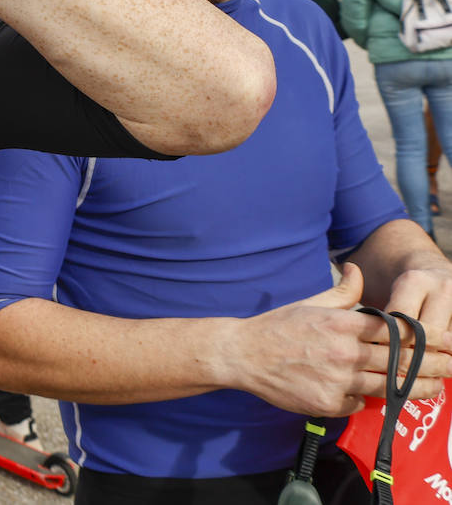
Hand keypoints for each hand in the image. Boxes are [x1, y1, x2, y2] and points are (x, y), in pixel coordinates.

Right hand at [225, 264, 450, 415]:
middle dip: (433, 365)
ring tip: (438, 388)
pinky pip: (359, 404)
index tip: (446, 340)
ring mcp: (336, 381)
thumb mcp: (310, 302)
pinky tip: (377, 397)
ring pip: (387, 387)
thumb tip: (358, 269)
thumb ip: (342, 290)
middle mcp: (343, 353)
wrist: (242, 355)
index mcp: (341, 324)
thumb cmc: (277, 326)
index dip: (425, 336)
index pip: (395, 331)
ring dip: (416, 389)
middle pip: (399, 361)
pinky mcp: (326, 404)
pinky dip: (368, 400)